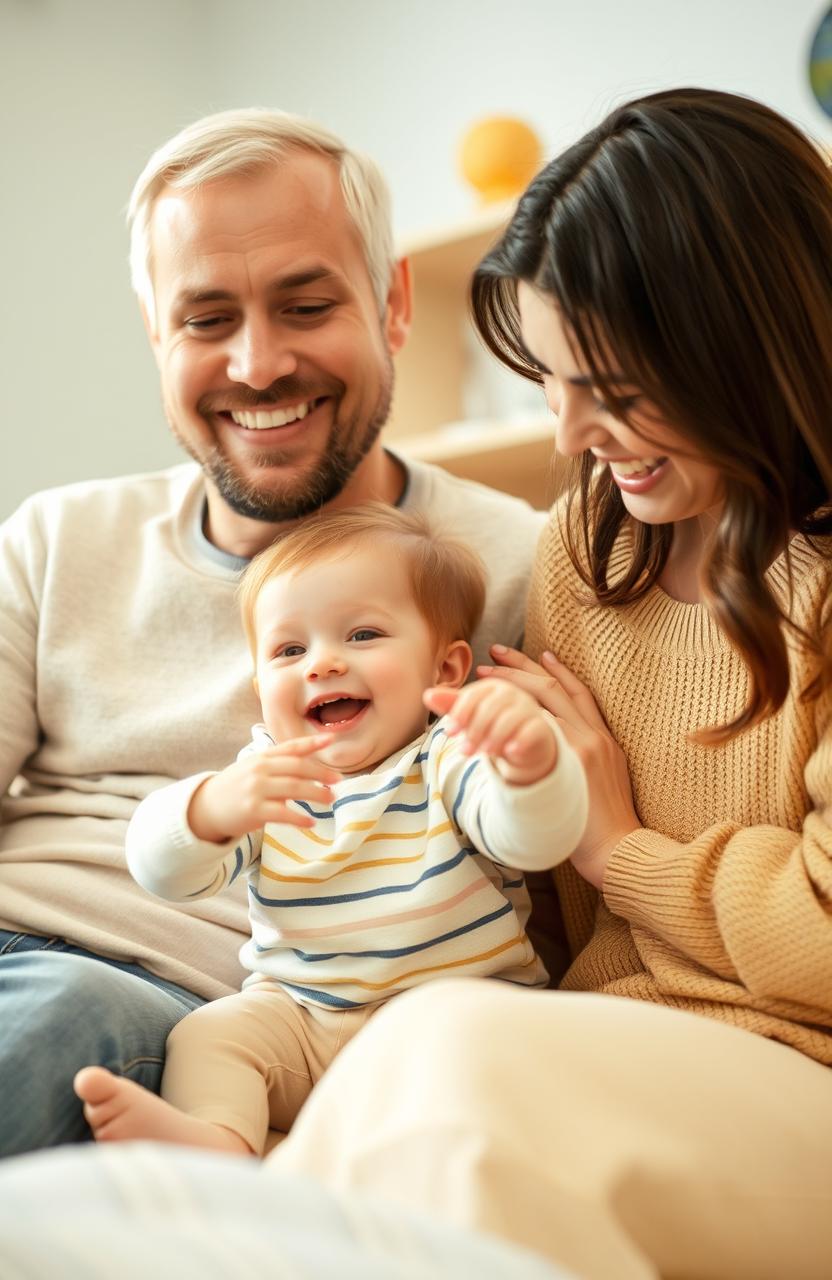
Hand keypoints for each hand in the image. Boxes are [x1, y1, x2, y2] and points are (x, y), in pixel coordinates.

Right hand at [188, 734, 340, 842]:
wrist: (206, 808)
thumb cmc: (236, 788)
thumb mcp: (254, 769)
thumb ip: (278, 766)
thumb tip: (311, 768)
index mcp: (262, 757)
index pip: (291, 747)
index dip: (312, 742)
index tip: (331, 738)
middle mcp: (260, 769)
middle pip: (297, 767)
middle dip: (321, 772)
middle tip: (338, 780)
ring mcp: (256, 789)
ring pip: (294, 788)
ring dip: (316, 793)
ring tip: (330, 799)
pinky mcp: (253, 810)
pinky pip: (282, 813)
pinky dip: (299, 818)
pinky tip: (311, 823)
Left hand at [423, 678, 557, 785]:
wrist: (521, 744)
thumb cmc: (492, 726)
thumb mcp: (470, 717)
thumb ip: (451, 705)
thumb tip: (427, 695)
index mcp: (493, 687)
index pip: (474, 695)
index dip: (460, 713)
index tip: (450, 732)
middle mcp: (513, 694)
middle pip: (490, 708)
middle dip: (475, 730)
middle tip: (464, 751)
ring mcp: (529, 709)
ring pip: (509, 720)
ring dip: (493, 737)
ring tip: (483, 753)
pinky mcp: (541, 727)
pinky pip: (531, 731)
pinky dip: (519, 741)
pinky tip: (509, 752)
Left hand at [478, 646, 641, 886]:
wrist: (620, 849)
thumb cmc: (606, 826)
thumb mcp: (605, 782)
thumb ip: (587, 761)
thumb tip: (561, 754)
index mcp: (603, 739)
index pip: (578, 692)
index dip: (556, 670)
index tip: (537, 654)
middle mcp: (594, 736)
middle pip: (557, 687)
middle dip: (524, 666)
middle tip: (496, 651)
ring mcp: (584, 746)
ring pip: (546, 698)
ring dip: (513, 681)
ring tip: (486, 671)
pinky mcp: (573, 760)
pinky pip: (542, 725)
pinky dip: (518, 710)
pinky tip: (495, 700)